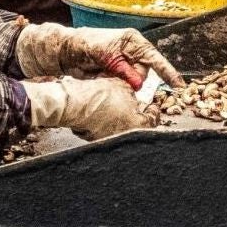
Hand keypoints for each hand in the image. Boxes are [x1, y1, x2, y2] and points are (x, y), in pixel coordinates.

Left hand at [15, 23, 184, 88]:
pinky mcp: (117, 74)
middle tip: (111, 77)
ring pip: (133, 82)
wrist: (63, 51)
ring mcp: (125, 64)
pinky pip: (123, 86)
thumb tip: (139, 83)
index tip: (179, 86)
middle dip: (133, 81)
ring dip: (121, 85)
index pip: (155, 58)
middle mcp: (132, 52)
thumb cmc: (83, 45)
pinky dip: (116, 88)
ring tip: (102, 77)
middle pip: (143, 73)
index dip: (168, 72)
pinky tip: (102, 81)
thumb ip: (122, 67)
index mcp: (133, 41)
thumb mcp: (103, 54)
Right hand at [24, 77, 144, 140]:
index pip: (153, 119)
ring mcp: (111, 140)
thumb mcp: (123, 86)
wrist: (73, 104)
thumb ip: (134, 92)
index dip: (154, 110)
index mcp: (138, 125)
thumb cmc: (99, 95)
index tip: (153, 105)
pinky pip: (109, 132)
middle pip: (140, 128)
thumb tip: (135, 95)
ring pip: (124, 130)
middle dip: (140, 116)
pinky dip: (111, 124)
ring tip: (121, 109)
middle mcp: (126, 137)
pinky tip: (106, 115)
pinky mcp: (96, 139)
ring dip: (125, 121)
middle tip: (139, 107)